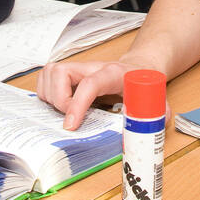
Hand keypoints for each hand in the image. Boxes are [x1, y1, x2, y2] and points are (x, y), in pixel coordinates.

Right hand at [38, 56, 155, 130]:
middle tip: (70, 120)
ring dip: (50, 96)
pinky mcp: (68, 72)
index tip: (71, 125)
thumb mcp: (154, 99)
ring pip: (49, 73)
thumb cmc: (141, 83)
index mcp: (113, 73)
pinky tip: (58, 105)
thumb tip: (149, 133)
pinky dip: (46, 93)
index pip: (90, 83)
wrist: (137, 68)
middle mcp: (91, 67)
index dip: (77, 104)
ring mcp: (77, 68)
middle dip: (59, 101)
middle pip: (60, 73)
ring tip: (63, 112)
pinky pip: (45, 78)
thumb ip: (154, 115)